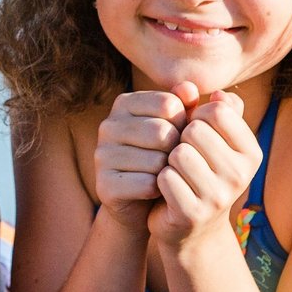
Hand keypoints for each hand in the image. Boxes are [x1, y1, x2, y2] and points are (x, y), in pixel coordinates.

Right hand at [93, 86, 193, 221]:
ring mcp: (102, 155)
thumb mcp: (178, 127)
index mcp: (124, 103)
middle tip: (175, 160)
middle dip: (177, 149)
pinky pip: (146, 184)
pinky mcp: (104, 185)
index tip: (180, 136)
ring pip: (156, 160)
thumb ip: (186, 105)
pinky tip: (156, 190)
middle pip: (162, 132)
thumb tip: (189, 89)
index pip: (169, 104)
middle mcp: (108, 126)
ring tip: (165, 174)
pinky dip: (159, 190)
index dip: (185, 123)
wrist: (144, 202)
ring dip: (169, 171)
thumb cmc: (165, 156)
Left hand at [150, 90, 263, 247]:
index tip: (193, 131)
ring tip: (175, 172)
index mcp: (251, 152)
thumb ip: (214, 110)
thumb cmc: (200, 172)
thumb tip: (208, 90)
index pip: (218, 111)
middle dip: (180, 138)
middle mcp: (241, 174)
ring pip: (178, 153)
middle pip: (195, 130)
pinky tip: (166, 189)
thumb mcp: (214, 140)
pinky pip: (165, 177)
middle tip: (182, 156)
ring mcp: (219, 197)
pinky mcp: (193, 213)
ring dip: (168, 159)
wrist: (191, 228)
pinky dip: (159, 179)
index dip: (196, 115)